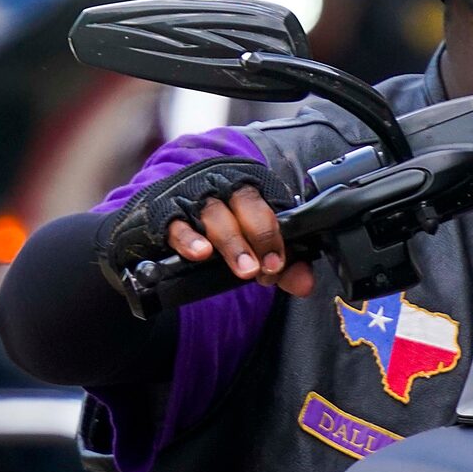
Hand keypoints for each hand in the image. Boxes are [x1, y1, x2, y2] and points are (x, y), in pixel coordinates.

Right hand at [165, 185, 315, 296]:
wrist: (171, 212)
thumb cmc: (224, 227)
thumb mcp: (254, 244)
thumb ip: (282, 265)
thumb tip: (305, 284)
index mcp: (250, 189)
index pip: (269, 204)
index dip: (275, 234)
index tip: (277, 263)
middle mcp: (224, 187)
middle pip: (245, 202)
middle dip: (259, 235)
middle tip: (264, 269)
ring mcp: (194, 199)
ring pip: (215, 213)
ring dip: (232, 242)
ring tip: (243, 269)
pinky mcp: (167, 215)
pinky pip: (177, 225)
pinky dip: (189, 239)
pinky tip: (200, 254)